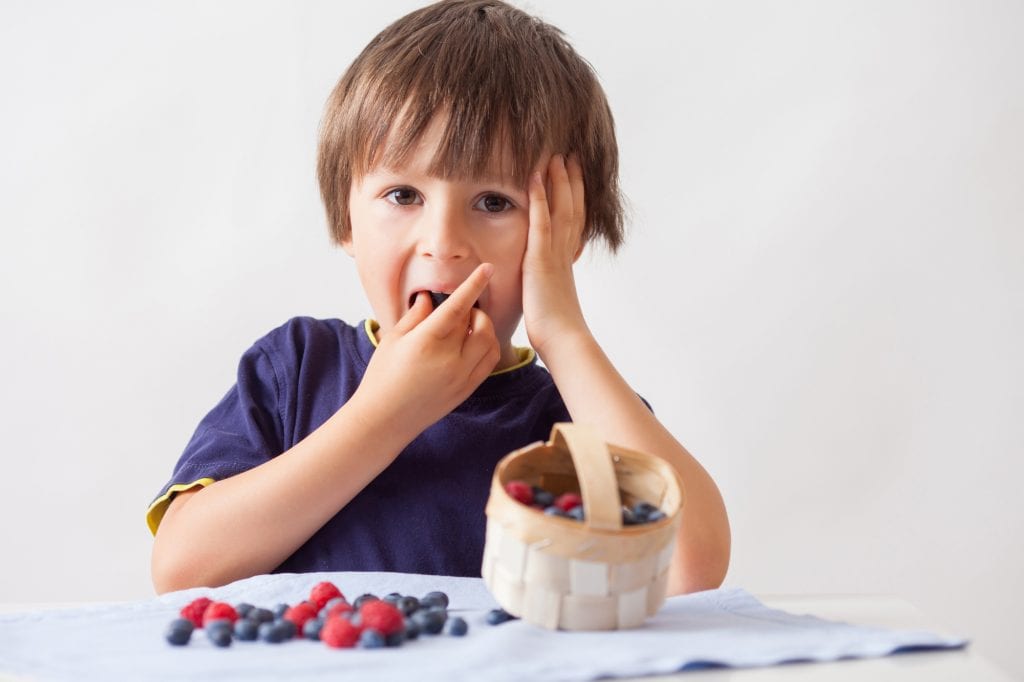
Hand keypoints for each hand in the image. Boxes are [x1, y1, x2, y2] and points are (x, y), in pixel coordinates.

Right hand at [354, 264, 500, 436]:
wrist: (384, 419)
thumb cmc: (382, 377)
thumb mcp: (393, 340)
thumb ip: (416, 316)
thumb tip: (430, 298)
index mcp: (427, 341)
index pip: (457, 306)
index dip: (474, 284)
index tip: (487, 268)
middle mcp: (449, 358)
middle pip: (475, 321)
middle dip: (471, 308)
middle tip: (459, 308)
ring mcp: (461, 376)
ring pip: (489, 341)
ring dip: (484, 326)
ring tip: (468, 325)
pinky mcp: (467, 389)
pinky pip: (489, 361)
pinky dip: (487, 346)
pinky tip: (474, 343)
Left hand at [522, 154, 588, 356]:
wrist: (563, 340)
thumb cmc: (557, 330)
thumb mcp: (553, 300)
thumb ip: (550, 286)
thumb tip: (547, 287)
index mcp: (567, 261)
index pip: (574, 222)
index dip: (575, 197)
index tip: (574, 177)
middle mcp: (565, 253)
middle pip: (572, 208)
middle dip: (571, 181)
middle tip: (570, 156)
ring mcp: (555, 254)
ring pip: (561, 209)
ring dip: (558, 181)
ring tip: (556, 156)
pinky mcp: (542, 259)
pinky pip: (541, 222)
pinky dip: (539, 198)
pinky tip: (534, 177)